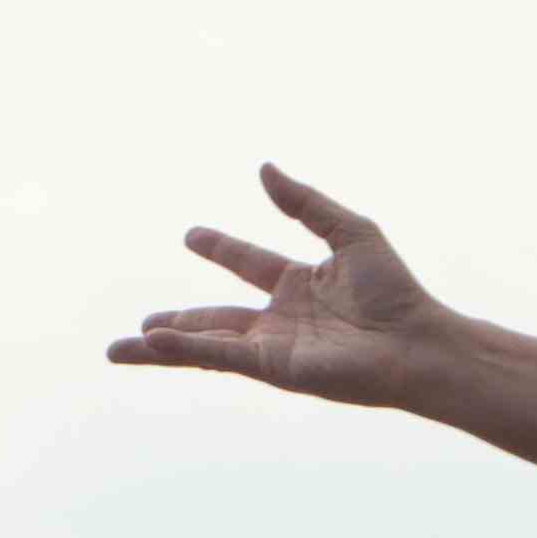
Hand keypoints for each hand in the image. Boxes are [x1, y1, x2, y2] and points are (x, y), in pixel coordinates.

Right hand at [111, 167, 461, 407]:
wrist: (416, 341)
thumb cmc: (395, 292)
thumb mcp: (349, 231)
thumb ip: (304, 203)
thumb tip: (263, 169)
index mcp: (299, 286)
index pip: (249, 263)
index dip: (221, 248)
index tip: (191, 236)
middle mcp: (281, 321)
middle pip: (215, 320)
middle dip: (176, 325)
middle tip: (144, 325)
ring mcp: (274, 348)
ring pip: (205, 345)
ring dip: (162, 348)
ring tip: (120, 349)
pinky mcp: (273, 369)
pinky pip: (220, 356)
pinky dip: (184, 349)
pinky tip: (151, 342)